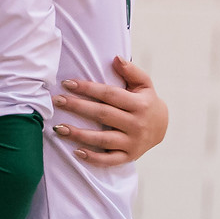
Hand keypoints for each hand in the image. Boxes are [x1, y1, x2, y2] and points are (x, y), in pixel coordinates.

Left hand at [52, 56, 168, 166]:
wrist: (162, 128)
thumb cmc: (146, 102)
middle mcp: (136, 124)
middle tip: (57, 101)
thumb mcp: (145, 84)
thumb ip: (131, 71)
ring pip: (103, 139)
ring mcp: (132, 142)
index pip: (110, 94)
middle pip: (103, 115)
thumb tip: (116, 58)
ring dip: (79, 134)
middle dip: (78, 107)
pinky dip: (93, 158)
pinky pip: (109, 160)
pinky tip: (76, 152)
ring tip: (59, 128)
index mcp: (139, 104)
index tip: (68, 83)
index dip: (88, 88)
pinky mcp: (129, 156)